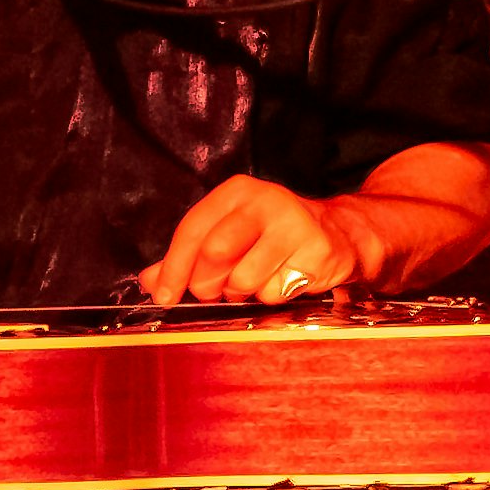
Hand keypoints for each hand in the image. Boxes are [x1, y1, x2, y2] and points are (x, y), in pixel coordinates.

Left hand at [143, 176, 378, 305]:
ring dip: (242, 293)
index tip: (164, 297)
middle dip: (208, 284)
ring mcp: (294, 224)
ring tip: (254, 281)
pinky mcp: (316, 250)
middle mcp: (265, 201)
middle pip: (215, 253)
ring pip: (244, 278)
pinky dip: (270, 297)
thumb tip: (151, 281)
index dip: (174, 267)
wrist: (338, 234)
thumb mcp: (229, 235)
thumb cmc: (272, 237)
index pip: (193, 230)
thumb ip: (188, 256)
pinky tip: (282, 280)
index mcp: (237, 192)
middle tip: (216, 291)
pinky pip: (274, 292)